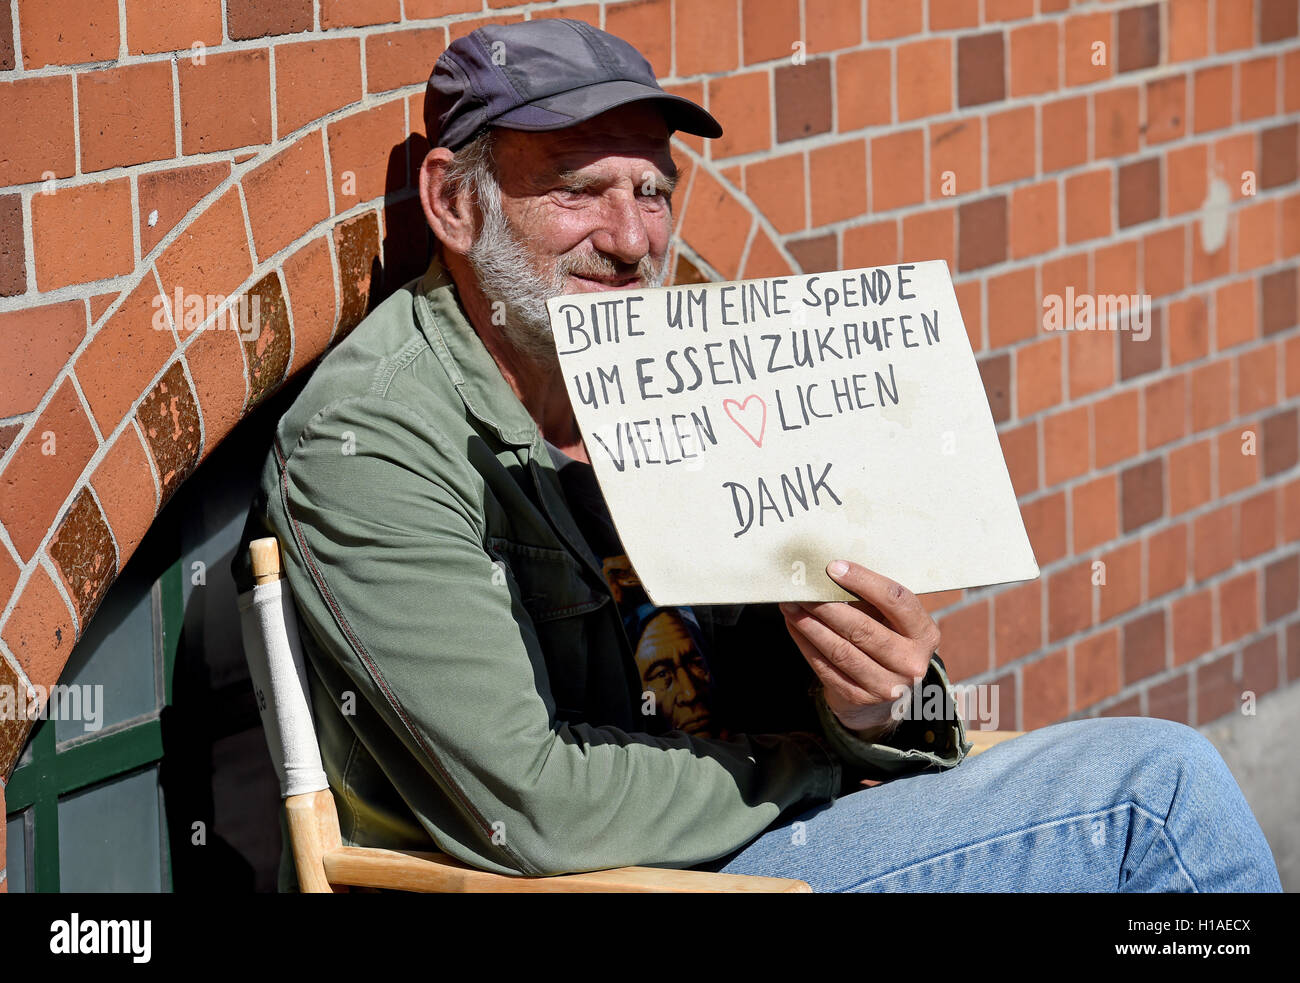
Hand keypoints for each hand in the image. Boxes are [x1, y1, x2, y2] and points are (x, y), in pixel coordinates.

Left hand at [779, 560, 940, 739]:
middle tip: (801, 588)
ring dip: (810, 625)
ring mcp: (887, 686)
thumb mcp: (892, 619)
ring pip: (841, 651)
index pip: (897, 601)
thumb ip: (871, 598)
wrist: (887, 689)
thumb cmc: (887, 638)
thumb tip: (829, 572)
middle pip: (863, 629)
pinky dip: (806, 644)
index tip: (833, 567)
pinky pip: (826, 668)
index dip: (864, 581)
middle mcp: (911, 663)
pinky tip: (794, 625)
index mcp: (925, 635)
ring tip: (790, 605)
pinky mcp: (859, 698)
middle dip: (827, 606)